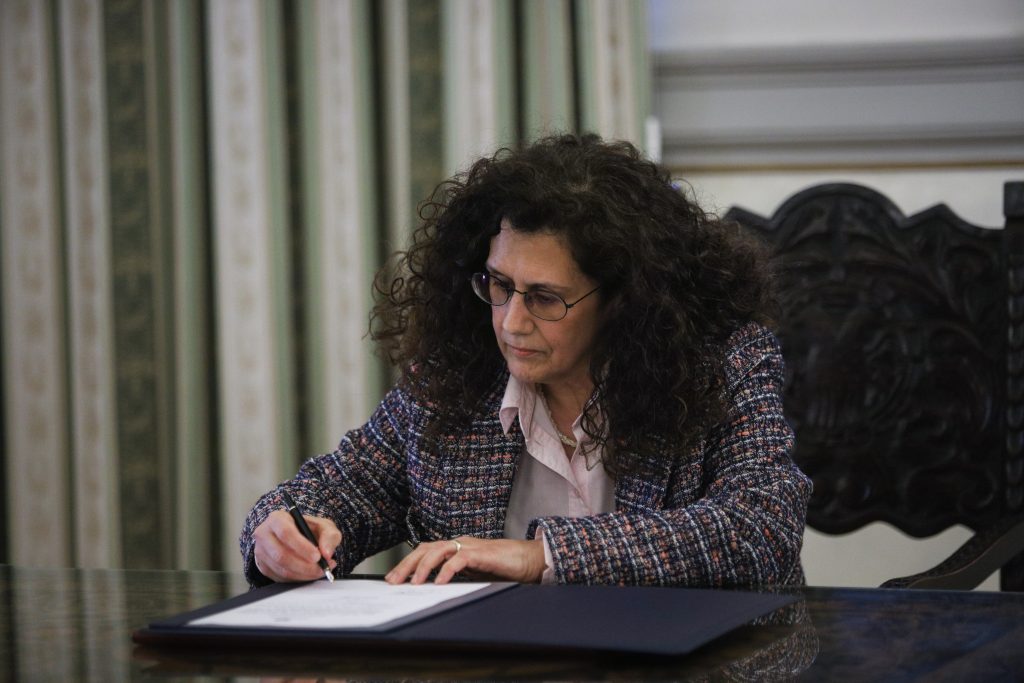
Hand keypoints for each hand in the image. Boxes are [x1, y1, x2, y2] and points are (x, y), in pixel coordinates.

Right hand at [252, 509, 340, 581]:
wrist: (299, 538)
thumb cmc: (309, 530)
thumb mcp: (324, 527)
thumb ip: (330, 536)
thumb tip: (326, 553)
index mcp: (277, 519)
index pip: (285, 533)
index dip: (302, 546)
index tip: (317, 556)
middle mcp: (265, 534)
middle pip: (281, 554)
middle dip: (304, 565)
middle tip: (321, 568)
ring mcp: (261, 552)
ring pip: (281, 569)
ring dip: (303, 574)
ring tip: (320, 571)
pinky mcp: (263, 567)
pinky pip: (280, 578)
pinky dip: (298, 579)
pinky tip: (309, 573)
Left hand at [385, 537, 545, 584]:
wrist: (528, 560)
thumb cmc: (502, 567)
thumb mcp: (472, 574)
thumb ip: (455, 577)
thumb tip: (433, 589)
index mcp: (456, 548)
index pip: (425, 551)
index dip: (408, 563)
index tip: (393, 578)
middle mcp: (459, 544)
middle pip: (426, 548)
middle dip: (407, 565)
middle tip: (393, 581)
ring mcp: (470, 547)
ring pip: (438, 550)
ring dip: (423, 567)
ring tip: (413, 583)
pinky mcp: (482, 554)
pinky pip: (460, 559)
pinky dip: (447, 570)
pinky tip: (439, 582)